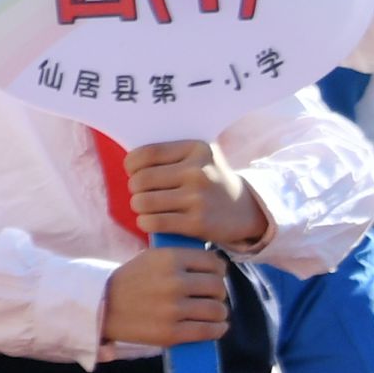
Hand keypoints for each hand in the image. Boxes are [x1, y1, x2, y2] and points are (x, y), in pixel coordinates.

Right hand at [100, 247, 232, 348]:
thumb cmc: (131, 281)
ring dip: (219, 312)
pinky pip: (208, 331)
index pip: (214, 263)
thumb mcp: (152, 257)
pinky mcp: (171, 333)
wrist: (103, 307)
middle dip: (218, 292)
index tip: (215, 277)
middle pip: (217, 287)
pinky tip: (217, 327)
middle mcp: (174, 282)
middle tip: (212, 297)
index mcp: (170, 259)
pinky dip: (218, 329)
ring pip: (217, 310)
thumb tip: (217, 266)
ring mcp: (173, 309)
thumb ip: (182, 257)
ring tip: (214, 313)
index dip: (219, 270)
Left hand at [119, 138, 268, 249]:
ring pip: (143, 202)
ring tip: (145, 206)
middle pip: (141, 179)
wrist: (243, 209)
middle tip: (141, 192)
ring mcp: (198, 198)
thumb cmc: (209, 180)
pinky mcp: (197, 223)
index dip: (131, 164)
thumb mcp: (199, 157)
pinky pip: (153, 222)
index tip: (133, 171)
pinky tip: (150, 220)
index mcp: (197, 149)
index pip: (147, 154)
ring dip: (138, 206)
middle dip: (134, 188)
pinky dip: (144, 222)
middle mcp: (198, 172)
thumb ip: (170, 153)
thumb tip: (130, 160)